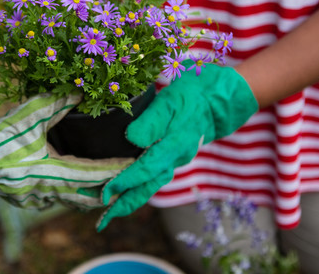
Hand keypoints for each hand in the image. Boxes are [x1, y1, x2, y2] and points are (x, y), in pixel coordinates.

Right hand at [0, 93, 133, 230]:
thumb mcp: (28, 117)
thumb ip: (57, 102)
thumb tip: (81, 91)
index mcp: (57, 173)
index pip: (99, 174)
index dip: (121, 168)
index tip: (139, 163)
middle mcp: (54, 192)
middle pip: (94, 196)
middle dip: (113, 188)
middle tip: (128, 177)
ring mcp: (41, 201)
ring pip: (78, 201)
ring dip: (95, 192)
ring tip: (108, 180)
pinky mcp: (30, 202)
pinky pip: (61, 200)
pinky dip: (76, 194)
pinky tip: (75, 182)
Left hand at [97, 63, 257, 230]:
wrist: (216, 99)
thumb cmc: (189, 96)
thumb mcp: (169, 102)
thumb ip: (151, 122)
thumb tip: (132, 139)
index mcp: (174, 147)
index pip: (145, 170)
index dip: (124, 183)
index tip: (104, 193)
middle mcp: (175, 159)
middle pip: (148, 189)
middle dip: (124, 206)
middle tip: (102, 222)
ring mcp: (175, 160)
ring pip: (151, 186)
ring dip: (129, 199)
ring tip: (109, 211)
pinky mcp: (173, 158)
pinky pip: (154, 178)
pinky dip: (138, 187)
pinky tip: (126, 191)